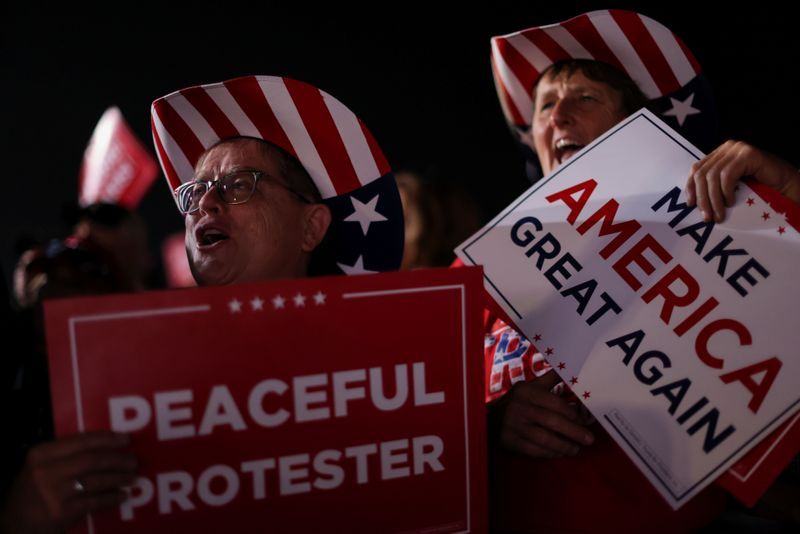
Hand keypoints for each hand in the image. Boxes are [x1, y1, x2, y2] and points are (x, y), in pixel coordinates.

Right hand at [0, 432, 136, 533]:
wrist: (13, 525)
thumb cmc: (32, 492)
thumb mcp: (41, 467)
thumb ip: (65, 455)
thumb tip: (106, 446)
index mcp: (42, 454)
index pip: (81, 441)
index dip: (107, 438)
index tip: (126, 438)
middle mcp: (47, 470)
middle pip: (92, 460)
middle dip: (117, 459)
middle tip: (134, 461)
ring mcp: (55, 492)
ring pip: (96, 480)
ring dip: (118, 478)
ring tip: (132, 477)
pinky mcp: (62, 512)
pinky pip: (94, 501)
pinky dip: (111, 498)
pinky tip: (122, 496)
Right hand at [488, 370, 593, 457]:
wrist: (488, 418)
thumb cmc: (516, 401)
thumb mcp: (530, 386)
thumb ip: (551, 379)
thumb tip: (572, 369)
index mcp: (527, 392)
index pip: (555, 404)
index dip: (573, 414)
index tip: (585, 421)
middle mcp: (520, 408)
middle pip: (553, 422)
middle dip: (574, 432)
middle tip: (589, 439)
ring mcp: (514, 426)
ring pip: (545, 439)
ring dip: (564, 446)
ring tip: (575, 449)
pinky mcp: (511, 441)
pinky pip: (535, 451)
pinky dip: (550, 454)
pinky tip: (559, 453)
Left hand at [686, 140, 799, 221]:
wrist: (788, 187)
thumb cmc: (760, 191)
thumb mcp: (730, 189)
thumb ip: (714, 189)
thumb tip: (693, 203)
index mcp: (719, 155)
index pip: (696, 169)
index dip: (690, 188)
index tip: (690, 205)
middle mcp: (726, 149)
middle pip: (702, 173)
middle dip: (702, 198)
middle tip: (707, 217)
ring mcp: (737, 149)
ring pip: (712, 176)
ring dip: (714, 199)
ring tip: (719, 215)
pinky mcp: (748, 154)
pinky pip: (727, 174)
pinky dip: (726, 190)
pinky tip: (731, 201)